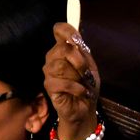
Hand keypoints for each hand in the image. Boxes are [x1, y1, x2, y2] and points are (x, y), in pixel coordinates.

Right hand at [43, 24, 101, 139]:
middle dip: (80, 62)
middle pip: (63, 49)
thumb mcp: (90, 67)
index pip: (60, 30)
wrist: (84, 109)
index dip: (68, 31)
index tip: (77, 40)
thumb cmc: (87, 86)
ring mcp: (49, 71)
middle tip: (87, 74)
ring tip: (83, 84)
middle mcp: (53, 57)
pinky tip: (82, 92)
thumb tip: (77, 39)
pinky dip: (76, 88)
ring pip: (61, 65)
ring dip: (78, 76)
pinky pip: (62, 82)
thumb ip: (83, 53)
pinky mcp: (49, 86)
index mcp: (64, 49)